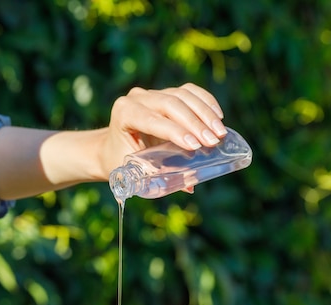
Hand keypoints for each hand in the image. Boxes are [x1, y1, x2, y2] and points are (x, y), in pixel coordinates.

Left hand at [98, 83, 227, 179]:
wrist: (109, 147)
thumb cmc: (119, 161)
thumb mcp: (131, 169)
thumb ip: (157, 175)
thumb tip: (190, 186)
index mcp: (124, 113)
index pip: (151, 119)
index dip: (175, 131)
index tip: (195, 145)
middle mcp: (136, 98)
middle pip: (170, 104)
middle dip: (195, 123)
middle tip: (214, 141)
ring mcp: (151, 93)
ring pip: (182, 95)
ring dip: (205, 113)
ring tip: (220, 133)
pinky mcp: (165, 92)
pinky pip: (188, 92)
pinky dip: (205, 102)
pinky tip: (218, 116)